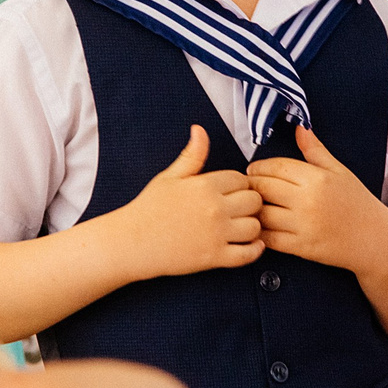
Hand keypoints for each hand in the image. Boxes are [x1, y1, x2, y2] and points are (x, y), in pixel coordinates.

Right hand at [120, 126, 261, 277]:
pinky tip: (250, 245)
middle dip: (249, 203)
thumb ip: (191, 155)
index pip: (241, 179)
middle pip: (254, 201)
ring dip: (252, 226)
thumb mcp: (169, 177)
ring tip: (241, 226)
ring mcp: (216, 234)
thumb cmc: (148, 210)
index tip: (232, 192)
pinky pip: (248, 255)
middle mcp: (214, 208)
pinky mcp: (214, 257)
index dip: (239, 184)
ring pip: (256, 227)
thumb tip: (200, 131)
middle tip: (239, 209)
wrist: (132, 243)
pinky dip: (254, 251)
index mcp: (205, 186)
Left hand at [247, 126, 387, 274]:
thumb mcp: (339, 171)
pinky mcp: (301, 247)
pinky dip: (260, 232)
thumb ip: (315, 150)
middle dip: (251, 186)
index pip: (275, 167)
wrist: (374, 238)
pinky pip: (269, 238)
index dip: (259, 167)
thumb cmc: (357, 203)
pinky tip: (261, 226)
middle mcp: (308, 201)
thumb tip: (300, 128)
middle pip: (263, 188)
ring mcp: (304, 225)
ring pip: (262, 214)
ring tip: (251, 206)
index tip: (253, 170)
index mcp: (317, 179)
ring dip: (252, 209)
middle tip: (248, 187)